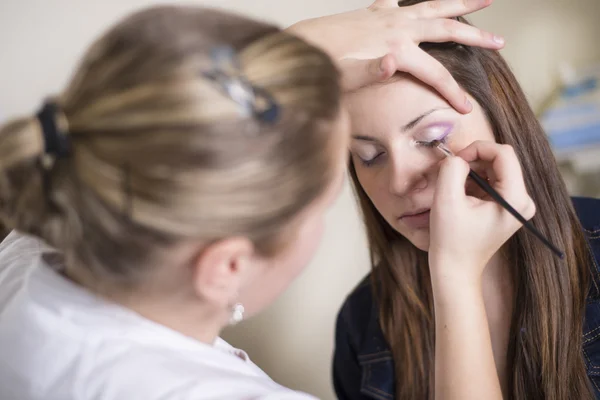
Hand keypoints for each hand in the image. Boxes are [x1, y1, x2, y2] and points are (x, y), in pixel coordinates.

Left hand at [287, 0, 504, 111]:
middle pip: (446, 28)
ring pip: (431, 6)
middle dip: (475, 37)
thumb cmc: (321, 66)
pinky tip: (415, 4)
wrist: (300, 44)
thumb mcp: (345, 76)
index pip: (434, 73)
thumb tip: (393, 64)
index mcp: (396, 47)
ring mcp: (386, 17)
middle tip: (500, 41)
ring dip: (458, 3)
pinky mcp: (373, 13)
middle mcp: (396, 27)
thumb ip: (371, 71)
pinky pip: (401, 3)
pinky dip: (414, 3)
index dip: (452, 92)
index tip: (466, 110)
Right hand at [428, 141, 535, 280]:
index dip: (477, 148)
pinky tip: (460, 196)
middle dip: (473, 160)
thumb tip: (458, 157)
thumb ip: (452, 168)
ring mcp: (517, 205)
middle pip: (500, 160)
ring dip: (472, 171)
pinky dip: (473, 182)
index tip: (455, 160)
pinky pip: (492, 181)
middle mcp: (523, 200)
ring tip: (454, 187)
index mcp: (515, 198)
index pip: (503, 153)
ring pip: (495, 169)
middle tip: (450, 172)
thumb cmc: (451, 239)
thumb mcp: (446, 199)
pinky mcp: (507, 208)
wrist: (455, 269)